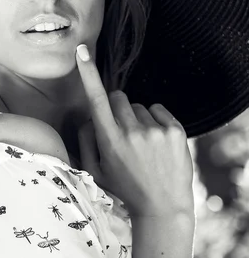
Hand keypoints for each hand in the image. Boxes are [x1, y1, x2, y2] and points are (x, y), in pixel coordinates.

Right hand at [75, 44, 194, 218]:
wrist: (163, 207)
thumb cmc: (124, 188)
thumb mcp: (94, 171)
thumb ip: (86, 141)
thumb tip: (89, 117)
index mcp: (109, 140)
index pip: (95, 99)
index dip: (88, 73)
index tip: (82, 51)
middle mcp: (131, 131)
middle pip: (118, 97)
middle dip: (116, 108)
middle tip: (121, 132)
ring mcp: (155, 130)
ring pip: (138, 106)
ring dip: (137, 119)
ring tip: (142, 145)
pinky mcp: (176, 131)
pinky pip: (158, 110)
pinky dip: (155, 121)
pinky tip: (156, 143)